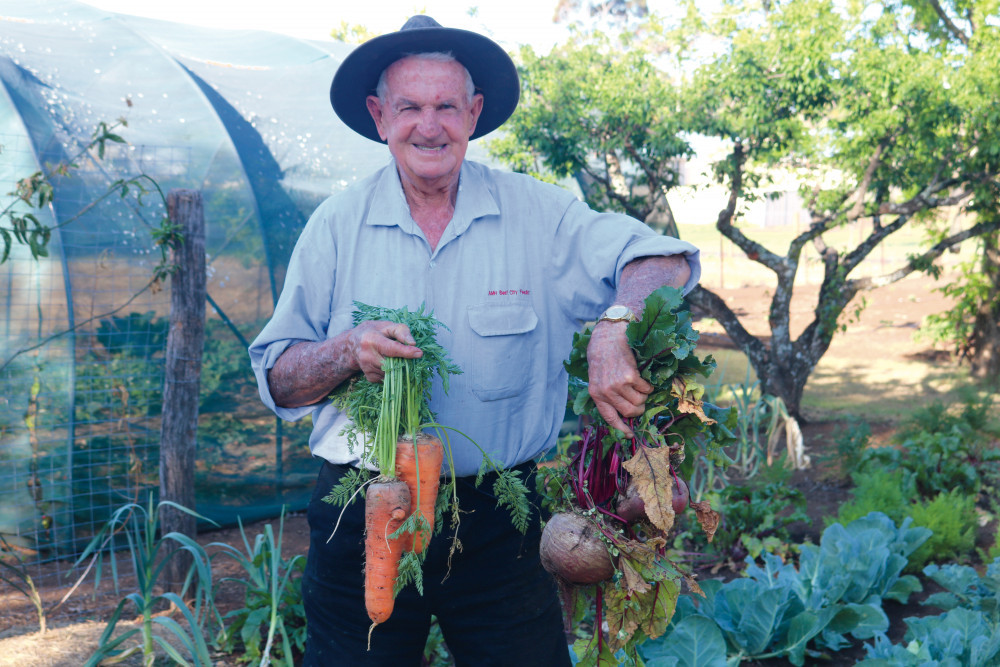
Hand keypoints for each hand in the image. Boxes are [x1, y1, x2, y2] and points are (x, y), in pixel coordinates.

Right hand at [348, 320, 422, 381]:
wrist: (352, 344)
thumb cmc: (374, 332)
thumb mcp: (387, 326)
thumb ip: (401, 331)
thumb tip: (413, 343)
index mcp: (371, 340)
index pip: (391, 349)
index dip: (406, 352)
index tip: (419, 353)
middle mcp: (367, 356)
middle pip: (393, 364)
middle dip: (405, 362)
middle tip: (412, 357)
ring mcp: (367, 368)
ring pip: (391, 373)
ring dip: (400, 368)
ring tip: (400, 359)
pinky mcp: (369, 377)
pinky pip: (388, 378)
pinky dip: (393, 373)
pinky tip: (390, 364)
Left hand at [586, 321, 650, 437]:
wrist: (608, 335)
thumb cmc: (602, 355)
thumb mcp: (596, 377)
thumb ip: (605, 394)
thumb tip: (622, 412)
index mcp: (596, 394)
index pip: (609, 417)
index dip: (621, 428)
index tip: (630, 434)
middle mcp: (606, 391)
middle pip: (630, 412)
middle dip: (638, 410)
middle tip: (640, 402)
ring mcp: (618, 384)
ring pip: (640, 401)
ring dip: (643, 396)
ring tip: (639, 386)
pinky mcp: (631, 375)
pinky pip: (646, 389)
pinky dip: (648, 386)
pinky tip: (642, 377)